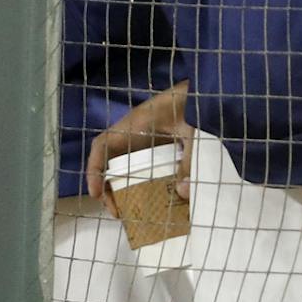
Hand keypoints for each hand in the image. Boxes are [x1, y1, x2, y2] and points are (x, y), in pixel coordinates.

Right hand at [85, 80, 191, 209]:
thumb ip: (189, 160)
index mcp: (135, 123)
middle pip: (109, 158)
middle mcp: (133, 130)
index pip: (103, 144)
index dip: (94, 169)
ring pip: (122, 161)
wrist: (207, 90)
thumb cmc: (195, 104)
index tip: (95, 193)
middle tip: (117, 211)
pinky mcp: (155, 140)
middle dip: (107, 185)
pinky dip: (138, 178)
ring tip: (130, 209)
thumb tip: (182, 193)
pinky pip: (139, 160)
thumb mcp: (193, 132)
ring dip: (121, 184)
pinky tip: (150, 195)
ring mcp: (144, 135)